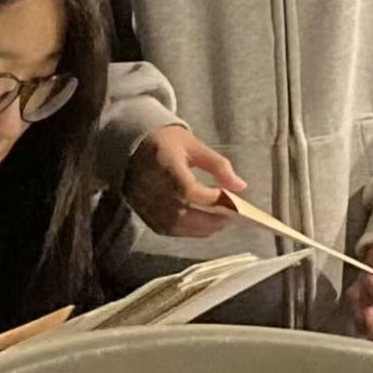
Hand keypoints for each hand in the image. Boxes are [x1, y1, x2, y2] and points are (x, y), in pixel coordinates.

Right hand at [124, 125, 245, 237]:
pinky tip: (201, 225)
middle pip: (185, 214)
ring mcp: (147, 204)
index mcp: (166, 167)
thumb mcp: (194, 146)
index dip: (213, 198)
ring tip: (220, 222)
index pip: (190, 191)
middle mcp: (154, 189)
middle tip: (232, 216)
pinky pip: (168, 230)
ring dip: (203, 228)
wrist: (132, 144)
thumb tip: (241, 186)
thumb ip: (218, 166)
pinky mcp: (144, 214)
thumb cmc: (166, 141)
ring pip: (178, 226)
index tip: (231, 198)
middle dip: (213, 219)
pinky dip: (188, 231)